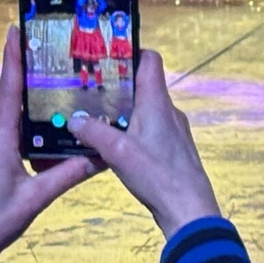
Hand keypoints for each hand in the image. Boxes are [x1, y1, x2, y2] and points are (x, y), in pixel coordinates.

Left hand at [0, 26, 101, 260]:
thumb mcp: (36, 199)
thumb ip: (67, 175)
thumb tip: (99, 157)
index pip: (8, 89)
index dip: (13, 57)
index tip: (16, 29)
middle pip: (14, 102)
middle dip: (35, 83)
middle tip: (58, 62)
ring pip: (14, 123)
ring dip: (35, 116)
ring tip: (62, 104)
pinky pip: (9, 139)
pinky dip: (28, 136)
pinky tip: (47, 143)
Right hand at [67, 50, 219, 237]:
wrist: (189, 209)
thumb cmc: (159, 176)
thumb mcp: (117, 152)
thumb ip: (94, 133)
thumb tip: (74, 120)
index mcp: (157, 102)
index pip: (150, 60)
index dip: (130, 53)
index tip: (106, 58)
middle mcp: (168, 111)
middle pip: (143, 85)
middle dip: (117, 86)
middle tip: (90, 91)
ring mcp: (173, 131)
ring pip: (145, 110)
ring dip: (123, 112)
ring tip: (97, 119)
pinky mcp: (172, 150)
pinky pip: (149, 130)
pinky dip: (132, 131)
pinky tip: (116, 147)